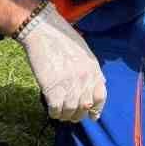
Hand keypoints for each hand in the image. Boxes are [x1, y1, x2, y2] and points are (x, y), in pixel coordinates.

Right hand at [14, 3, 106, 121]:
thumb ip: (92, 70)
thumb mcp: (85, 53)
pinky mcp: (52, 88)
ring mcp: (68, 84)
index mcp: (93, 69)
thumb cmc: (62, 39)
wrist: (43, 29)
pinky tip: (52, 109)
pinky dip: (54, 113)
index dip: (96, 109)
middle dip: (78, 115)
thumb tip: (101, 83)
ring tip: (60, 113)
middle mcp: (84, 79)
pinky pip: (56, 110)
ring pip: (71, 111)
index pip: (101, 97)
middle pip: (85, 107)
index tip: (91, 115)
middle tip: (71, 115)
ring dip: (65, 116)